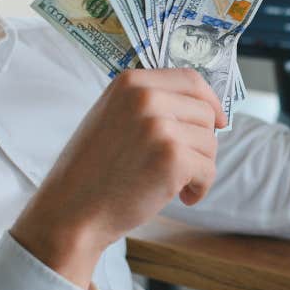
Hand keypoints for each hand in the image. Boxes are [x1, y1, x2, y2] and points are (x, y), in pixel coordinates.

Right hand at [10, 68, 226, 289]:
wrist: (71, 210)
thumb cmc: (93, 170)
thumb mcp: (113, 116)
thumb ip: (149, 104)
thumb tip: (202, 107)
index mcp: (131, 82)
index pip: (190, 79)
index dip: (210, 101)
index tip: (218, 121)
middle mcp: (146, 97)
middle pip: (205, 112)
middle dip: (201, 142)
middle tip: (181, 166)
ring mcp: (160, 126)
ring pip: (210, 143)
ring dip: (199, 167)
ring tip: (173, 184)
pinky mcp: (173, 158)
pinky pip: (208, 170)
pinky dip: (199, 188)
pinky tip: (180, 197)